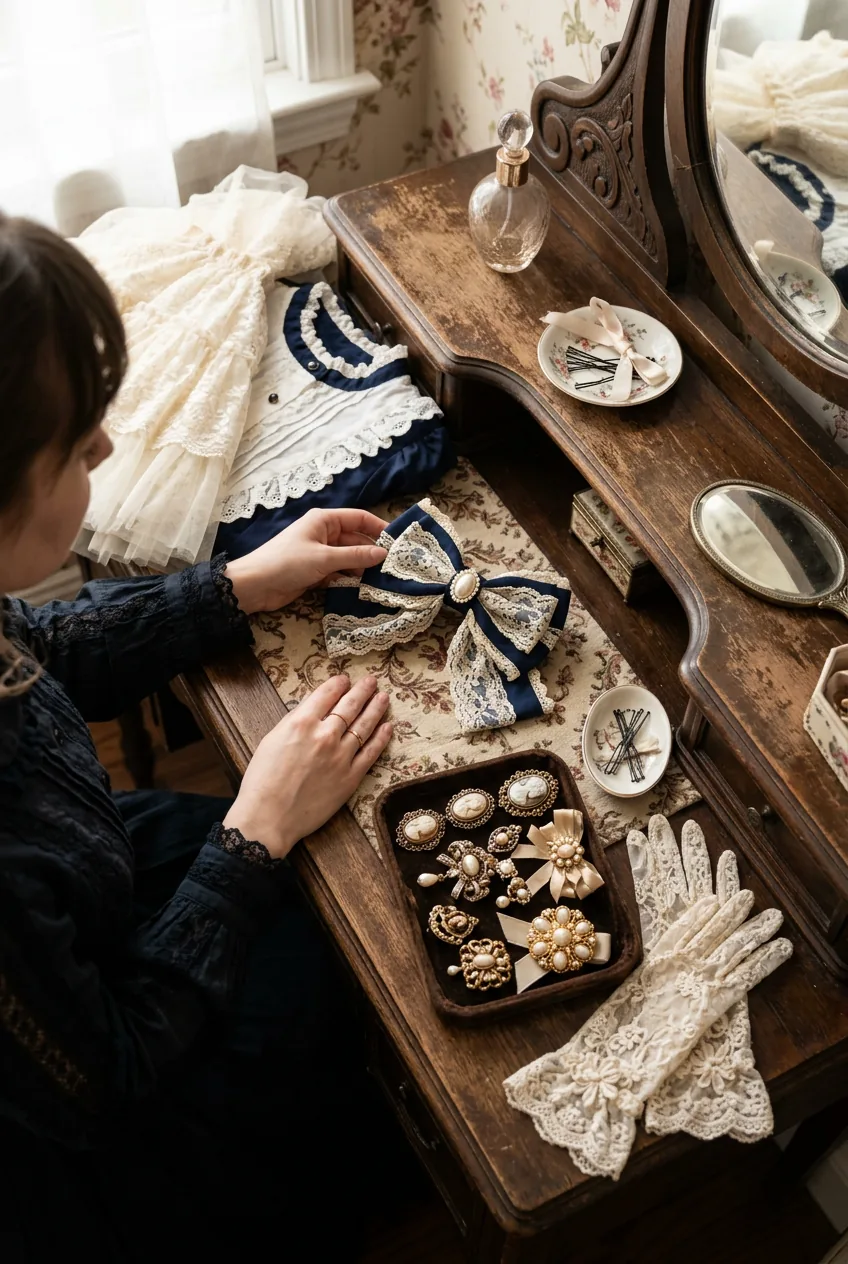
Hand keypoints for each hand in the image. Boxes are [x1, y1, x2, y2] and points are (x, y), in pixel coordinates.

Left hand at [223, 508, 387, 613]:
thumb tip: (383, 554)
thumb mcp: (325, 559)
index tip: (398, 541)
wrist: (255, 586)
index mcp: (324, 520)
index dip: (379, 527)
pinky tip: (364, 588)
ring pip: (349, 558)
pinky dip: (349, 579)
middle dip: (372, 552)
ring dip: (362, 568)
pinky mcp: (316, 571)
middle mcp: (324, 533)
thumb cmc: (287, 563)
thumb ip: (355, 556)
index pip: (359, 518)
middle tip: (394, 567)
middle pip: (356, 539)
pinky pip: (339, 572)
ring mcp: (320, 553)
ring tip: (383, 580)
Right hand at [223, 674, 391, 857]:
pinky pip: (371, 753)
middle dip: (362, 690)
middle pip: (350, 705)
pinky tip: (387, 727)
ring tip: (383, 698)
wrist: (269, 818)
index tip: (345, 680)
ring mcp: (341, 756)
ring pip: (365, 725)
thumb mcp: (271, 740)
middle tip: (371, 682)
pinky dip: (381, 738)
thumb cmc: (262, 781)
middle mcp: (324, 735)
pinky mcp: (351, 778)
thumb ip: (294, 722)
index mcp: (301, 723)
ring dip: (376, 708)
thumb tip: (312, 710)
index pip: (326, 694)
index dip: (338, 684)